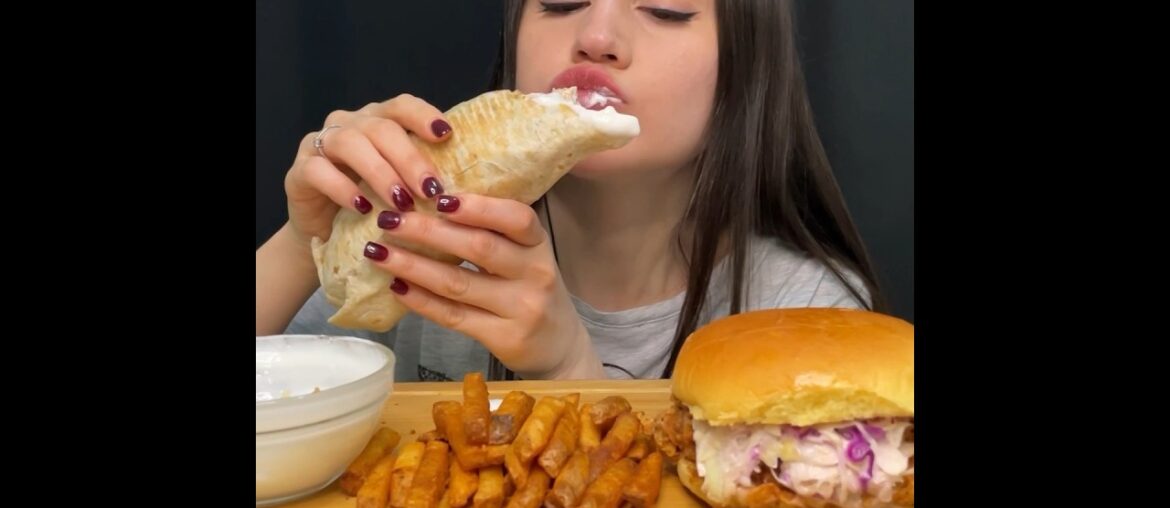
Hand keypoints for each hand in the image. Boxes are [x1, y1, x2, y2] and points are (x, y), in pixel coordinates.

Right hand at [282, 94, 453, 247]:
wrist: (329, 235)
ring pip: (351, 143)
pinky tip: (363, 208)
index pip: (401, 106)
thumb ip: (427, 178)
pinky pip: (319, 170)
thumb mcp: (405, 190)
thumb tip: (470, 187)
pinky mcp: (299, 170)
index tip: (446, 134)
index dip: (423, 115)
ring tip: (401, 203)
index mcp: (378, 121)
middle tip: (431, 190)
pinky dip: (343, 189)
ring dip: (380, 173)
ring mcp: (320, 144)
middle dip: (409, 159)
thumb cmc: (376, 208)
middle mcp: (349, 124)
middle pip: (380, 128)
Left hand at [361, 194, 603, 379]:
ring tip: (378, 251)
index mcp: (539, 245)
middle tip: (388, 218)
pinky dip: (422, 301)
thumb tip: (434, 197)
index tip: (439, 197)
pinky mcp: (504, 338)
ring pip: (458, 283)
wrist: (559, 346)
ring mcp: (521, 308)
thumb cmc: (531, 288)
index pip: (517, 218)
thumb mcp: (528, 255)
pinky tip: (396, 287)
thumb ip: (495, 231)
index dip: (479, 207)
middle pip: (479, 247)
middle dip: (428, 231)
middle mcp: (535, 274)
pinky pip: (454, 316)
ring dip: (412, 265)